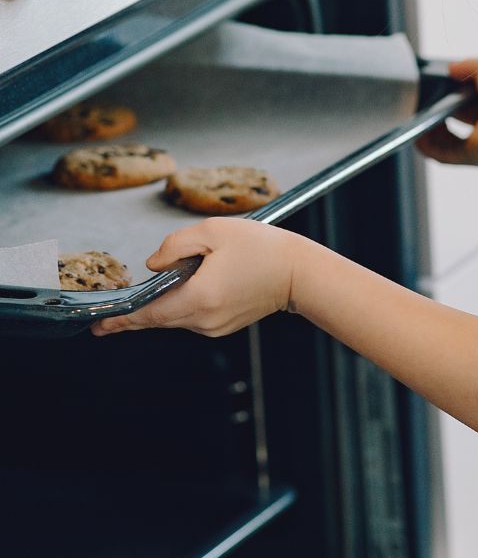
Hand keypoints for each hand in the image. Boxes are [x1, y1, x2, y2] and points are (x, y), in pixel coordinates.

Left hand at [90, 217, 296, 337]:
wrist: (298, 272)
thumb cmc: (261, 247)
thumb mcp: (213, 231)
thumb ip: (175, 245)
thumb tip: (152, 264)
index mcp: (199, 297)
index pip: (149, 313)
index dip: (122, 320)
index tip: (99, 325)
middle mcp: (204, 319)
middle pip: (158, 319)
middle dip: (134, 317)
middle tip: (106, 320)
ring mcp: (215, 326)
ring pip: (175, 318)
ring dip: (162, 305)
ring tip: (154, 291)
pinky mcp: (223, 325)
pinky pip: (191, 317)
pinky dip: (181, 306)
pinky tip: (183, 290)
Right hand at [417, 57, 477, 165]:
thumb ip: (467, 65)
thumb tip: (451, 68)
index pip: (465, 100)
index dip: (447, 94)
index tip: (433, 88)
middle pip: (452, 119)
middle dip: (434, 111)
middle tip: (422, 101)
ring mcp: (477, 141)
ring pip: (444, 140)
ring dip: (427, 130)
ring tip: (416, 117)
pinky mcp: (469, 157)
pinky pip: (441, 155)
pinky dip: (426, 146)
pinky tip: (417, 134)